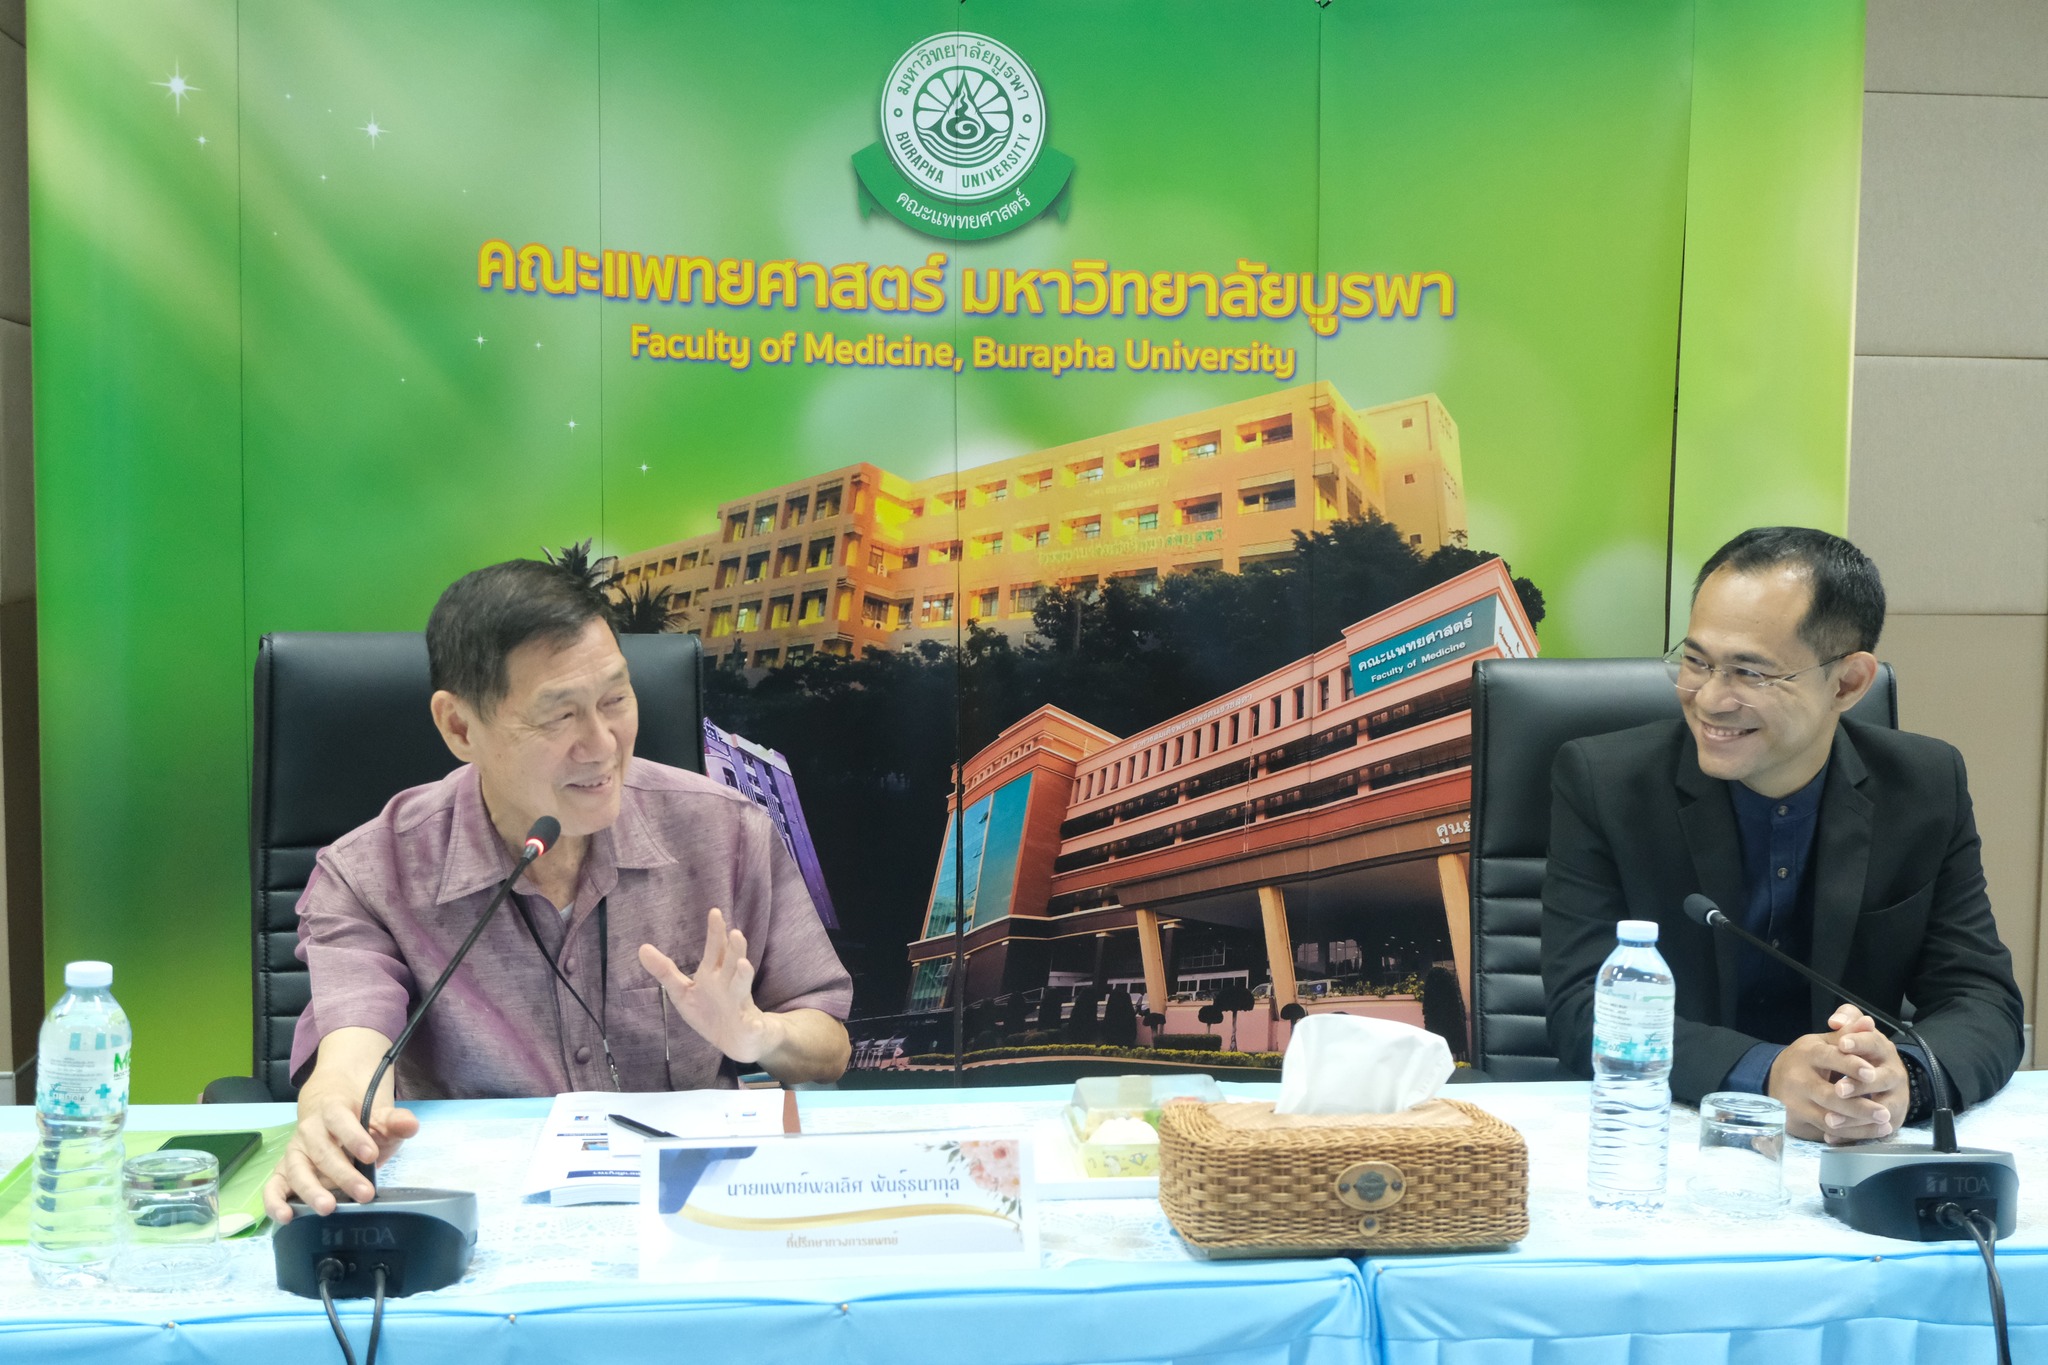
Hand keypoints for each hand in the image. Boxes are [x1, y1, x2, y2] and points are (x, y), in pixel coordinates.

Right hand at [261, 1027, 418, 1222]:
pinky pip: (273, 1187)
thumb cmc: (359, 1122)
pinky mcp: (283, 1173)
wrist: (330, 1112)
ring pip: (297, 1171)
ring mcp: (294, 1154)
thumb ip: (394, 1121)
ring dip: (311, 1191)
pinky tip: (286, 1217)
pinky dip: (274, 1202)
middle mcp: (308, 1132)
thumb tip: (411, 1125)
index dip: (354, 1137)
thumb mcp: (379, 1118)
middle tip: (364, 1194)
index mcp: (332, 1111)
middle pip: (322, 1152)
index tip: (371, 1155)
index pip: (340, 1121)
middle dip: (343, 1175)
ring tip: (328, 1208)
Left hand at [639, 907, 782, 1064]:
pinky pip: (752, 1026)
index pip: (715, 950)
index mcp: (714, 975)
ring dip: (743, 975)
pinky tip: (754, 1023)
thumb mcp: (682, 991)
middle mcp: (729, 984)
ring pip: (742, 987)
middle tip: (735, 932)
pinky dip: (754, 1025)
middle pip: (731, 963)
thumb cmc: (708, 1010)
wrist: (737, 1039)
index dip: (715, 932)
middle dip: (734, 949)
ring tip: (743, 964)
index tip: (714, 912)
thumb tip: (641, 948)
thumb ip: (665, 971)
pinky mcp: (748, 1027)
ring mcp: (740, 1005)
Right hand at [1767, 1006, 1908, 1144]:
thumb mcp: (1822, 1041)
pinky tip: (1871, 1132)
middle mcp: (1798, 1079)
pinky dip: (1851, 1134)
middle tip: (1883, 1111)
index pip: (1829, 1058)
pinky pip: (1826, 1131)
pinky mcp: (1796, 1120)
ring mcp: (1795, 1102)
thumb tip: (1868, 1023)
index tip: (1871, 1072)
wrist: (1773, 1079)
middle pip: (1829, 1095)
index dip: (1849, 1065)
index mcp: (1807, 1053)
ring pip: (1829, 1118)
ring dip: (1858, 1124)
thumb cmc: (1806, 1059)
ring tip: (1884, 1123)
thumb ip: (1848, 1034)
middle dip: (1859, 1105)